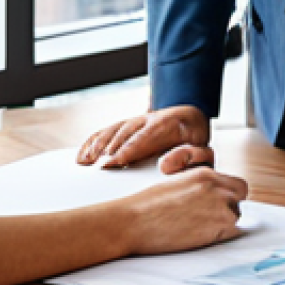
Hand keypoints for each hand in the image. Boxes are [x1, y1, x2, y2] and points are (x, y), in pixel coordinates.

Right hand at [76, 105, 209, 168]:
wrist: (189, 118)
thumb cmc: (194, 141)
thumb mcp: (201, 150)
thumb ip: (189, 157)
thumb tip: (166, 165)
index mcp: (169, 125)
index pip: (145, 136)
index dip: (128, 149)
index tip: (114, 162)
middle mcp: (149, 119)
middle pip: (125, 132)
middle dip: (110, 148)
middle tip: (97, 166)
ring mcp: (136, 120)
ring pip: (114, 129)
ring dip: (99, 145)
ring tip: (86, 161)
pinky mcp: (126, 125)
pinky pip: (106, 131)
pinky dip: (93, 142)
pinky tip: (83, 155)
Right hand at [118, 168, 247, 255]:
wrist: (133, 221)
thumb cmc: (147, 205)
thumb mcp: (178, 184)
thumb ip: (200, 188)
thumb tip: (212, 200)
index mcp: (205, 174)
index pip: (237, 185)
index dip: (230, 195)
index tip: (220, 204)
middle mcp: (216, 187)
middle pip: (239, 199)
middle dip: (229, 208)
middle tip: (210, 218)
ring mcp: (219, 206)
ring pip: (235, 217)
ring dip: (222, 224)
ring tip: (198, 228)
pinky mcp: (217, 227)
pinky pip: (229, 234)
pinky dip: (218, 237)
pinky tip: (197, 236)